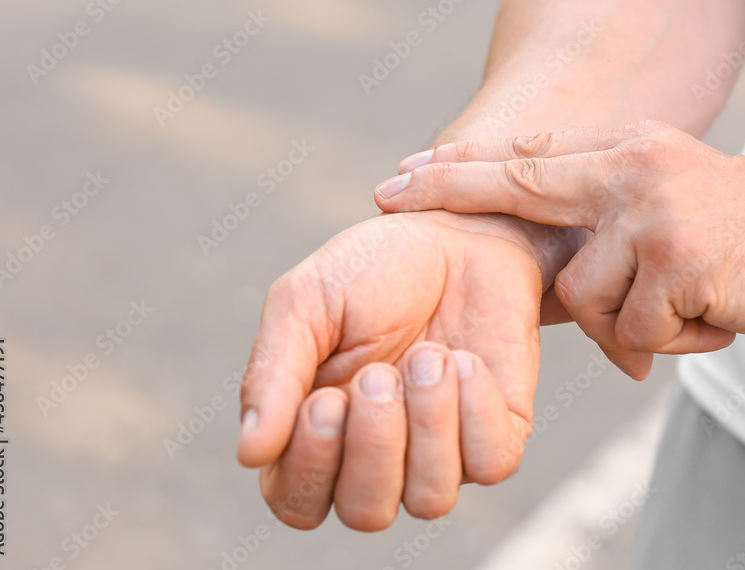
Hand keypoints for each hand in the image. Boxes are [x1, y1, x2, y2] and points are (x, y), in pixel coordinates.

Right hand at [237, 209, 579, 530]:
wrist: (457, 234)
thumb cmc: (372, 269)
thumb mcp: (304, 303)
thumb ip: (272, 374)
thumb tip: (249, 452)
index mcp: (315, 434)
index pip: (297, 501)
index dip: (310, 465)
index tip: (325, 400)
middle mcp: (377, 457)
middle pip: (366, 511)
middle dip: (373, 442)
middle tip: (378, 373)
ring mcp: (440, 452)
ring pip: (430, 499)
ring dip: (427, 422)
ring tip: (428, 354)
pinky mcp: (496, 436)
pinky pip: (489, 465)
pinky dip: (475, 409)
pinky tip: (463, 358)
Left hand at [374, 121, 744, 375]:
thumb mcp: (675, 201)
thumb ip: (611, 216)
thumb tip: (550, 264)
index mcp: (631, 152)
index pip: (528, 159)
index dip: (460, 168)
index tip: (401, 177)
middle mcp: (635, 171)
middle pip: (527, 199)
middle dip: (461, 199)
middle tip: (396, 196)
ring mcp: (653, 215)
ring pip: (585, 297)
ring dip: (632, 323)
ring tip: (690, 310)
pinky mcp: (677, 263)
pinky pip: (634, 331)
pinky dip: (668, 343)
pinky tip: (714, 320)